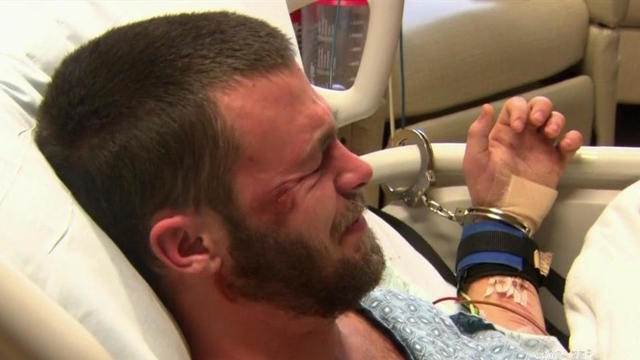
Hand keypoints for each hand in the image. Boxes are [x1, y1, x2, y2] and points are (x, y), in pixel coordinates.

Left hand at [463, 96, 582, 206]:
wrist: (504, 212)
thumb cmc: (486, 187)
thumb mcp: (474, 158)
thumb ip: (477, 132)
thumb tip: (486, 108)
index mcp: (504, 133)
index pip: (516, 107)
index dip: (519, 109)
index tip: (518, 127)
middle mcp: (524, 137)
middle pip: (539, 108)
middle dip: (542, 108)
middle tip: (537, 123)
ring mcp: (541, 149)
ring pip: (555, 122)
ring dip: (556, 121)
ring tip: (550, 134)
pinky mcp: (556, 163)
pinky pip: (570, 144)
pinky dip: (573, 139)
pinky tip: (565, 145)